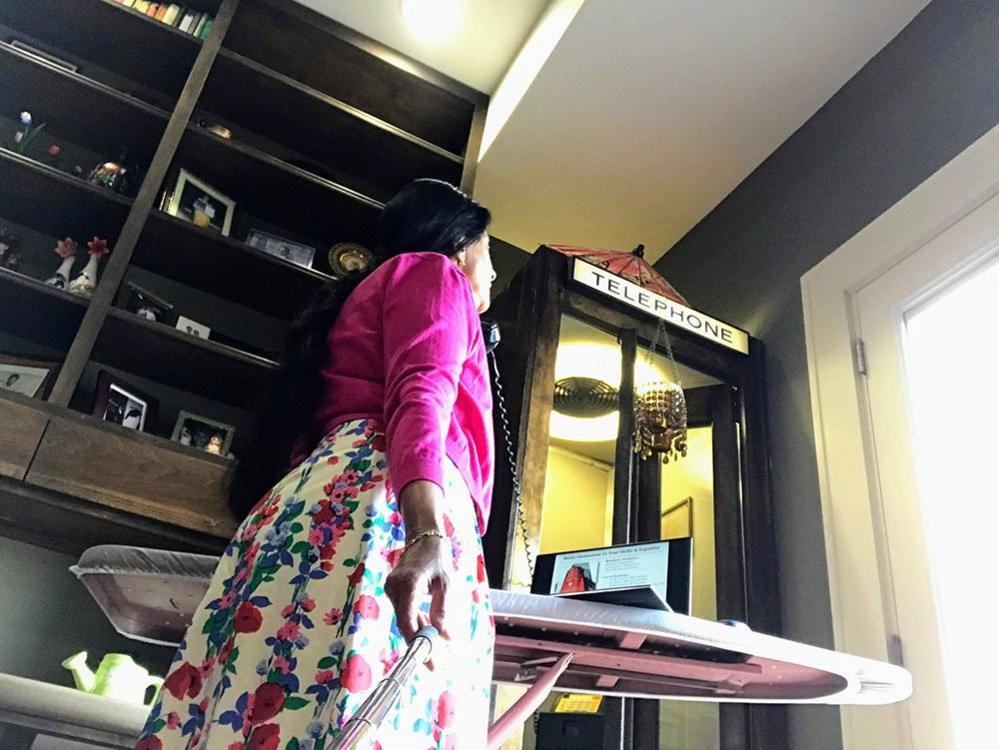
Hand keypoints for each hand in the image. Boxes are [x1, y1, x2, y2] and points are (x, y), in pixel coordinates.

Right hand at [385, 480, 452, 643]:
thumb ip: (443, 610)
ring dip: (418, 636)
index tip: (428, 659)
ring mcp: (391, 589)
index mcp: (408, 583)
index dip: (416, 642)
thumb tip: (444, 637)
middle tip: (434, 666)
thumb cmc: (438, 557)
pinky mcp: (393, 591)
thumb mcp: (447, 582)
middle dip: (419, 645)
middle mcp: (395, 587)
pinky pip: (404, 613)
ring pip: (404, 620)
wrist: (423, 536)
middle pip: (404, 624)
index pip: (407, 620)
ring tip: (435, 656)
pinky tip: (428, 636)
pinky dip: (416, 624)